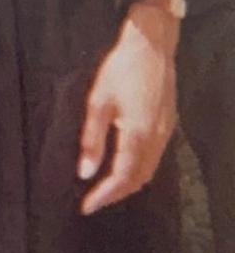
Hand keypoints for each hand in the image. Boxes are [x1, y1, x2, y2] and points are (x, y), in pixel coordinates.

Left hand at [78, 0, 179, 215]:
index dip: (103, 196)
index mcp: (138, 136)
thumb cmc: (121, 68)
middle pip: (139, 180)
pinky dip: (139, 169)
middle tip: (93, 201)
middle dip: (116, 195)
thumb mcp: (98, 101)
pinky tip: (125, 164)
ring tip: (105, 188)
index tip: (85, 207)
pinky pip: (155, 157)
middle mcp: (157, 139)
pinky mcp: (168, 123)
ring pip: (150, 170)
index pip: (121, 178)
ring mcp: (166, 132)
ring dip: (129, 183)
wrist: (153, 44)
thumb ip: (92, 139)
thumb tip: (85, 172)